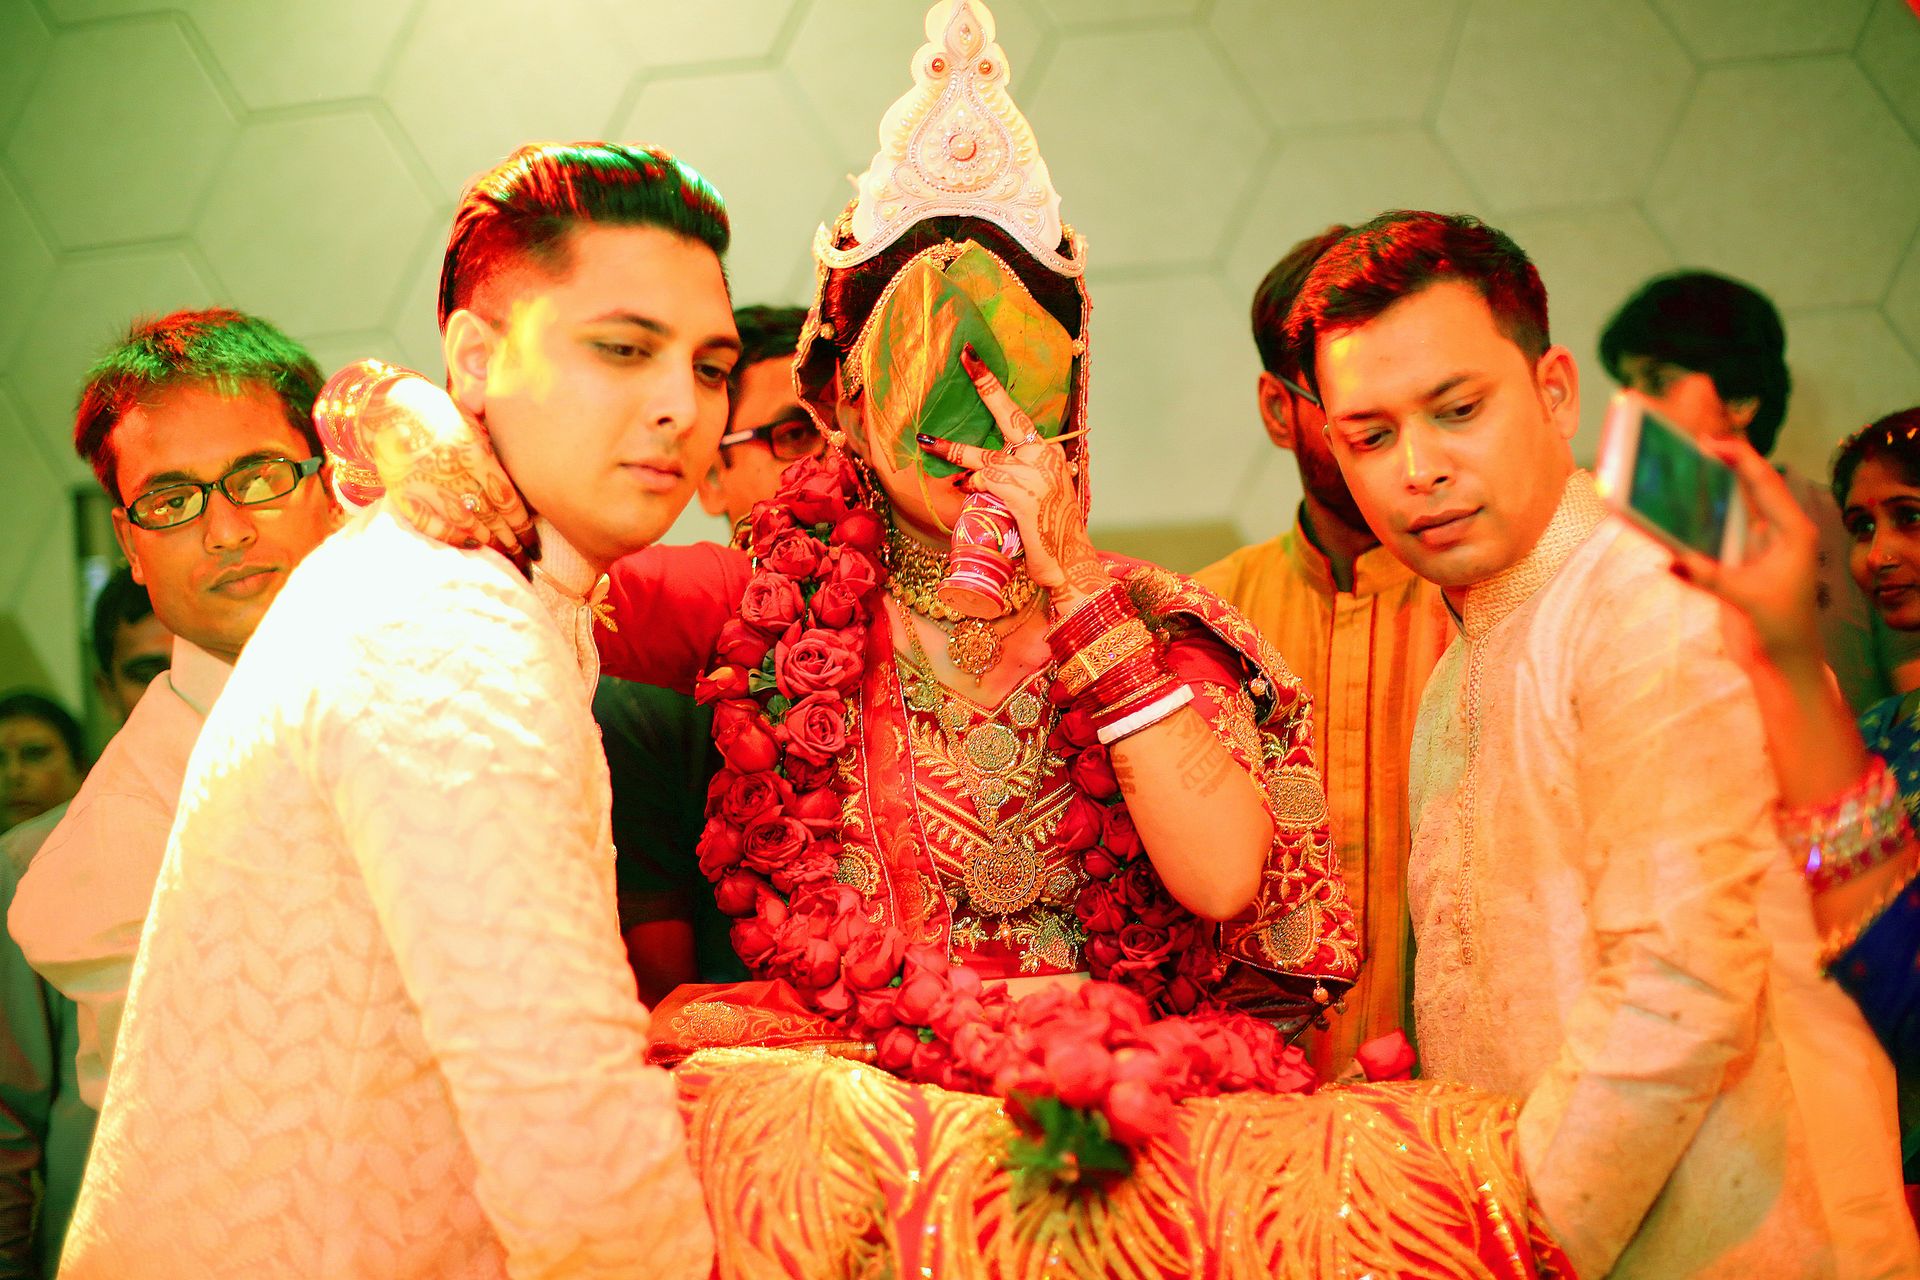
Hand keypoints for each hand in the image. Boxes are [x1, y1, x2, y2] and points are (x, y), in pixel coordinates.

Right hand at [371, 377, 534, 559]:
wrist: (387, 405)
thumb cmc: (438, 411)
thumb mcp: (472, 422)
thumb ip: (491, 451)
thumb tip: (517, 482)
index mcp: (474, 452)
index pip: (506, 499)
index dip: (523, 525)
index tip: (534, 542)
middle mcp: (452, 472)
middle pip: (490, 516)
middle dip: (511, 540)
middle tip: (525, 558)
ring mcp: (427, 485)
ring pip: (466, 523)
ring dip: (488, 542)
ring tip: (506, 555)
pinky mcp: (405, 494)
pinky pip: (432, 524)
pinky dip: (453, 536)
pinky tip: (471, 545)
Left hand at [916, 345, 1107, 608]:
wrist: (1069, 562)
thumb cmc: (1052, 532)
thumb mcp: (1041, 495)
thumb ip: (1017, 477)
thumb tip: (980, 474)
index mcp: (1049, 453)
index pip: (1019, 416)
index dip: (994, 387)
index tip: (975, 361)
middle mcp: (1044, 456)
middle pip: (1009, 414)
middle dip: (986, 384)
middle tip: (967, 356)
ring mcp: (1032, 473)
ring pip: (982, 455)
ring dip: (952, 451)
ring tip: (928, 441)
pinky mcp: (1019, 492)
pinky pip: (984, 481)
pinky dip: (971, 484)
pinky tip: (963, 486)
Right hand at [1669, 437, 1823, 677]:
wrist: (1782, 662)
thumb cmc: (1780, 628)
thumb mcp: (1747, 599)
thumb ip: (1711, 576)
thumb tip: (1672, 558)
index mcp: (1792, 531)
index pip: (1765, 483)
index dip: (1739, 458)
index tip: (1709, 443)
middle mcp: (1777, 532)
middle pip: (1749, 486)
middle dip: (1722, 464)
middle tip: (1688, 445)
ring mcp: (1758, 545)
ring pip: (1732, 506)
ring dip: (1708, 489)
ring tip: (1678, 469)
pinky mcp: (1739, 561)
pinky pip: (1716, 530)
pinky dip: (1696, 519)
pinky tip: (1673, 510)